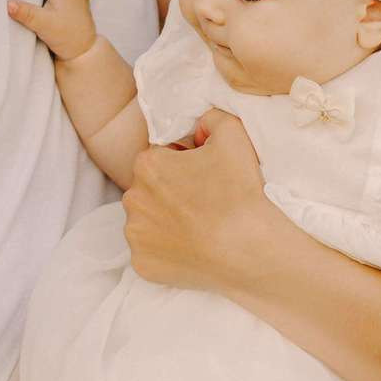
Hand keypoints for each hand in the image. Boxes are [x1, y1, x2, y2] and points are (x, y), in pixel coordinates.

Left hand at [122, 107, 266, 294]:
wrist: (249, 250)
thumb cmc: (239, 192)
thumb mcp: (233, 133)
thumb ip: (211, 116)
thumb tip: (200, 124)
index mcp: (147, 165)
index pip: (161, 157)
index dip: (184, 163)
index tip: (205, 176)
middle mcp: (132, 198)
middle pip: (150, 189)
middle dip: (171, 191)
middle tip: (204, 202)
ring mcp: (135, 235)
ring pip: (147, 219)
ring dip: (165, 220)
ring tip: (198, 226)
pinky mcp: (141, 264)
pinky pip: (150, 251)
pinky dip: (166, 250)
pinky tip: (191, 248)